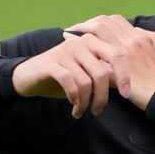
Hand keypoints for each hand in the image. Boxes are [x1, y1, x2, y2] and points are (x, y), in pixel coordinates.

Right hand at [12, 32, 130, 117]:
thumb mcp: (87, 75)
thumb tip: (125, 84)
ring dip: (86, 102)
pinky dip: (75, 99)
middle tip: (98, 110)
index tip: (125, 95)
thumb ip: (105, 75)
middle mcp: (80, 43)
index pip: (117, 55)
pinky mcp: (51, 63)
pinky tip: (74, 107)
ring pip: (86, 81)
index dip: (125, 76)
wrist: (29, 76)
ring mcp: (65, 51)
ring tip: (82, 111)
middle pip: (102, 71)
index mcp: (93, 42)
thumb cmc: (63, 76)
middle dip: (103, 95)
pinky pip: (70, 83)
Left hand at [66, 15, 154, 109]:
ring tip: (70, 36)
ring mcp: (122, 52)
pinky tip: (72, 50)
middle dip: (88, 23)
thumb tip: (140, 33)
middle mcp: (131, 40)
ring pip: (98, 31)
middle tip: (76, 29)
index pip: (117, 21)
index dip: (101, 21)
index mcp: (143, 37)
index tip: (92, 26)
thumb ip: (153, 40)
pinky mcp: (116, 68)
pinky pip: (95, 53)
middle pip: (104, 22)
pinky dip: (83, 49)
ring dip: (82, 31)